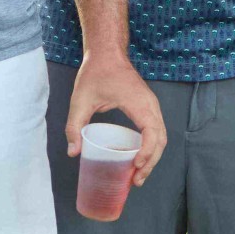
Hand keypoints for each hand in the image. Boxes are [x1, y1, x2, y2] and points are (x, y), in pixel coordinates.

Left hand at [64, 52, 167, 186]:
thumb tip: (73, 153)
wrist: (107, 52)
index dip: (147, 153)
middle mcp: (150, 105)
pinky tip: (138, 159)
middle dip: (151, 163)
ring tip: (138, 176)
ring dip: (153, 157)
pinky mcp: (148, 107)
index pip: (152, 133)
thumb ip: (74, 126)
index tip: (135, 166)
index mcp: (139, 103)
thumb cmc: (96, 72)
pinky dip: (151, 147)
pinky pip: (156, 130)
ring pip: (161, 136)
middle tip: (136, 181)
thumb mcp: (80, 99)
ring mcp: (151, 105)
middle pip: (161, 140)